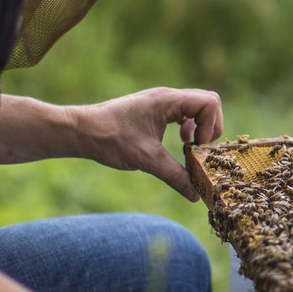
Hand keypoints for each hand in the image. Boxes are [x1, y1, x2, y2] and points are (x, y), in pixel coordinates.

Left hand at [72, 87, 221, 199]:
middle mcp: (167, 96)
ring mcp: (161, 101)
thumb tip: (195, 194)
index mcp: (168, 101)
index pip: (210, 103)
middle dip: (210, 127)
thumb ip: (175, 176)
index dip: (211, 126)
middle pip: (208, 103)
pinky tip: (177, 142)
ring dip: (199, 127)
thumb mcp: (146, 160)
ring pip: (197, 107)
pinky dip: (187, 127)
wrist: (81, 131)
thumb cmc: (111, 139)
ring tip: (188, 146)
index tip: (196, 147)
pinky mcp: (155, 109)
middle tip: (197, 148)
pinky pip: (183, 112)